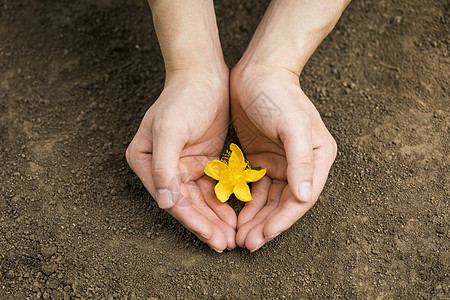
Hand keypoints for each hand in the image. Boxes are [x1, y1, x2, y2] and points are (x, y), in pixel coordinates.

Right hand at [126, 70, 236, 251]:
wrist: (204, 75)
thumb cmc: (183, 99)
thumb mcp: (170, 129)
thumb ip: (164, 167)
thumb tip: (165, 203)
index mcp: (145, 161)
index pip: (171, 199)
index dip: (192, 220)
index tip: (212, 238)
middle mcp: (160, 167)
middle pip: (185, 204)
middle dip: (206, 225)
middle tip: (225, 244)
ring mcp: (181, 165)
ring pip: (199, 200)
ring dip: (214, 218)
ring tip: (231, 236)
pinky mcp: (200, 161)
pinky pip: (210, 188)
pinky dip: (221, 202)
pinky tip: (233, 215)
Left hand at [230, 65, 336, 250]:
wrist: (257, 71)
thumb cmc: (278, 95)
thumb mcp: (293, 126)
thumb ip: (301, 161)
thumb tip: (305, 197)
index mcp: (317, 158)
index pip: (302, 198)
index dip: (283, 220)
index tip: (262, 237)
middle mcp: (302, 164)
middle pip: (284, 204)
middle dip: (266, 225)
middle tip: (246, 244)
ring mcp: (281, 162)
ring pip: (268, 200)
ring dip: (255, 218)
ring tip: (239, 236)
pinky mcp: (261, 159)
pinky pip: (255, 188)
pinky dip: (246, 203)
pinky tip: (235, 215)